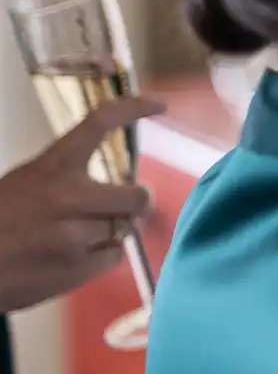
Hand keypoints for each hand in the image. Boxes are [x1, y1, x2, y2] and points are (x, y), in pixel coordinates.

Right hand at [0, 95, 162, 314]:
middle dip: (136, 201)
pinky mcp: (77, 269)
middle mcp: (67, 198)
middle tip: (125, 204)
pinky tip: (75, 255)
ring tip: (79, 235)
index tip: (158, 104)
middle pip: (138, 196)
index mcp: (49, 168)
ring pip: (125, 228)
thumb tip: (111, 187)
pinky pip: (115, 256)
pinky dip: (103, 255)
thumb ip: (64, 179)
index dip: (133, 108)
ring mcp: (74, 235)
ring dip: (111, 230)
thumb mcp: (23, 184)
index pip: (98, 124)